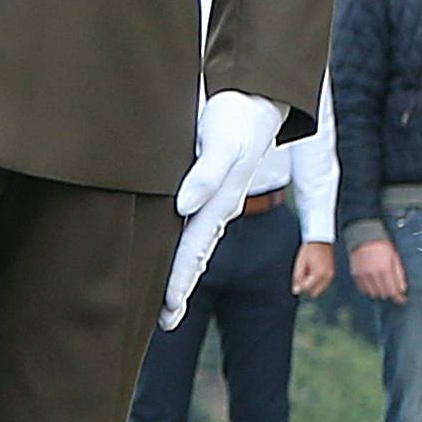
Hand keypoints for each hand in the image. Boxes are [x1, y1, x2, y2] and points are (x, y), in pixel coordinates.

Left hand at [159, 91, 284, 329]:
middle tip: (166, 323)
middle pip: (196, 256)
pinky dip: (183, 251)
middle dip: (182, 290)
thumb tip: (184, 206)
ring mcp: (215, 201)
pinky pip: (194, 229)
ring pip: (196, 246)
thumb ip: (205, 173)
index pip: (195, 249)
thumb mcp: (222, 141)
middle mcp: (218, 207)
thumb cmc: (236, 117)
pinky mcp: (210, 190)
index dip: (180, 279)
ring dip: (182, 275)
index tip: (168, 307)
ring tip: (168, 306)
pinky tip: (171, 259)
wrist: (255, 98)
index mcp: (221, 202)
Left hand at [292, 240, 335, 298]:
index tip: (296, 281)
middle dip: (307, 286)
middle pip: (314, 292)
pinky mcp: (332, 273)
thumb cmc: (309, 250)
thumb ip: (298, 278)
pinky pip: (324, 284)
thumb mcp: (300, 263)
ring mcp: (331, 275)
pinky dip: (318, 282)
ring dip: (312, 284)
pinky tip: (314, 271)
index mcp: (319, 274)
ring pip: (319, 289)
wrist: (320, 240)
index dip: (300, 286)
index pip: (307, 288)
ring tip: (309, 271)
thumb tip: (296, 290)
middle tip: (303, 274)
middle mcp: (327, 277)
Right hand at [350, 236, 407, 305]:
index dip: (398, 297)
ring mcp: (363, 275)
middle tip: (393, 290)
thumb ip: (399, 274)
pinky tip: (373, 284)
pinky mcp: (355, 274)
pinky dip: (369, 289)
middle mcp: (373, 274)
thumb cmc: (382, 245)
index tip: (402, 300)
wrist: (364, 236)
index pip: (393, 290)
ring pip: (373, 293)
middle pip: (383, 293)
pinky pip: (363, 289)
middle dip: (390, 293)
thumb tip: (402, 289)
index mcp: (385, 269)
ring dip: (379, 292)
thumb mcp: (395, 257)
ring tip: (382, 286)